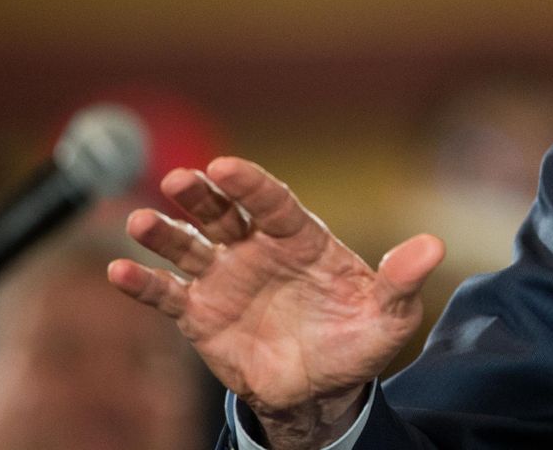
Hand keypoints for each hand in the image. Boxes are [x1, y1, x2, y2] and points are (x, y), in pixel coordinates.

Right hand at [107, 157, 443, 449]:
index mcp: (302, 239)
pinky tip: (119, 271)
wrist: (321, 389)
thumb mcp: (388, 315)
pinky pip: (167, 295)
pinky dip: (142, 284)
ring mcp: (226, 278)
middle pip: (225, 213)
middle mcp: (258, 249)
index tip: (228, 165)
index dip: (252, 184)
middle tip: (180, 179)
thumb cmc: (357, 340)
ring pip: (189, 246)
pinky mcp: (200, 314)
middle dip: (203, 195)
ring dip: (164, 233)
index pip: (274, 203)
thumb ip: (402, 279)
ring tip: (141, 222)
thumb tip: (433, 247)